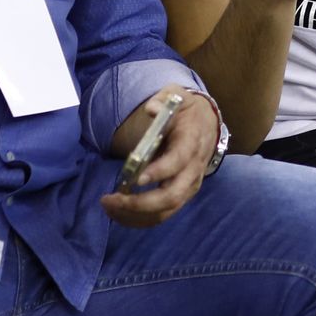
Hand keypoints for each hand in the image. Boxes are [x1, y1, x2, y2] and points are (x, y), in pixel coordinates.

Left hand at [101, 87, 218, 227]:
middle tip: (112, 199)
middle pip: (172, 196)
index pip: (178, 162)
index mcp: (191, 143)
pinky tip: (119, 214)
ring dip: (136, 215)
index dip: (159, 171)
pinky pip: (163, 214)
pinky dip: (141, 219)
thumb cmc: (185, 110)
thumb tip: (152, 110)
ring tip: (109, 207)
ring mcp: (189, 186)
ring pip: (167, 210)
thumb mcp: (176, 96)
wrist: (206, 123)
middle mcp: (193, 169)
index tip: (135, 179)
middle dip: (141, 203)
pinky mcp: (182, 196)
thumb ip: (163, 100)